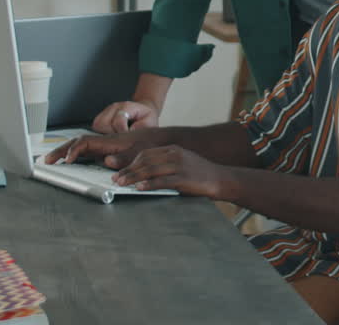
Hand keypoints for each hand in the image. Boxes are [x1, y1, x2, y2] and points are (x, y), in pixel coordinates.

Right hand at [43, 129, 163, 169]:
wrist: (163, 139)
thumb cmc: (154, 144)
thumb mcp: (142, 152)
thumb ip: (125, 157)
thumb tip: (107, 162)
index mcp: (111, 142)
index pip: (86, 143)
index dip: (74, 151)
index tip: (65, 161)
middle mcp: (106, 142)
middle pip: (78, 143)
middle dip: (61, 151)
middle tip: (46, 161)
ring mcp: (106, 146)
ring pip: (81, 146)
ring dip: (65, 152)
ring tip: (51, 160)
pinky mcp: (110, 150)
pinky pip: (88, 150)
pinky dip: (76, 154)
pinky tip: (69, 161)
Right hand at [92, 99, 158, 133]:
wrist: (143, 109)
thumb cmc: (147, 117)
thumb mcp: (150, 121)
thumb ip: (142, 126)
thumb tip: (130, 132)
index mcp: (127, 106)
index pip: (118, 121)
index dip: (122, 133)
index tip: (127, 139)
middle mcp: (114, 107)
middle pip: (103, 124)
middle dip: (110, 135)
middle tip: (120, 139)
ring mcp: (106, 111)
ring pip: (96, 125)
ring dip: (104, 135)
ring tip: (115, 138)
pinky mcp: (101, 116)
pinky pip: (95, 126)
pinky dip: (100, 133)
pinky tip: (111, 136)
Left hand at [112, 145, 228, 197]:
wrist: (221, 179)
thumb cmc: (201, 174)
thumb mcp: (183, 163)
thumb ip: (166, 164)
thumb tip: (145, 173)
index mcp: (173, 149)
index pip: (146, 153)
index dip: (131, 163)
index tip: (120, 171)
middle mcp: (175, 155)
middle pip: (145, 160)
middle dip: (128, 170)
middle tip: (116, 179)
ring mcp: (180, 166)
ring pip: (150, 169)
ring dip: (133, 177)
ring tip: (122, 183)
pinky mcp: (184, 178)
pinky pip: (162, 181)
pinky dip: (149, 184)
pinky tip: (140, 188)